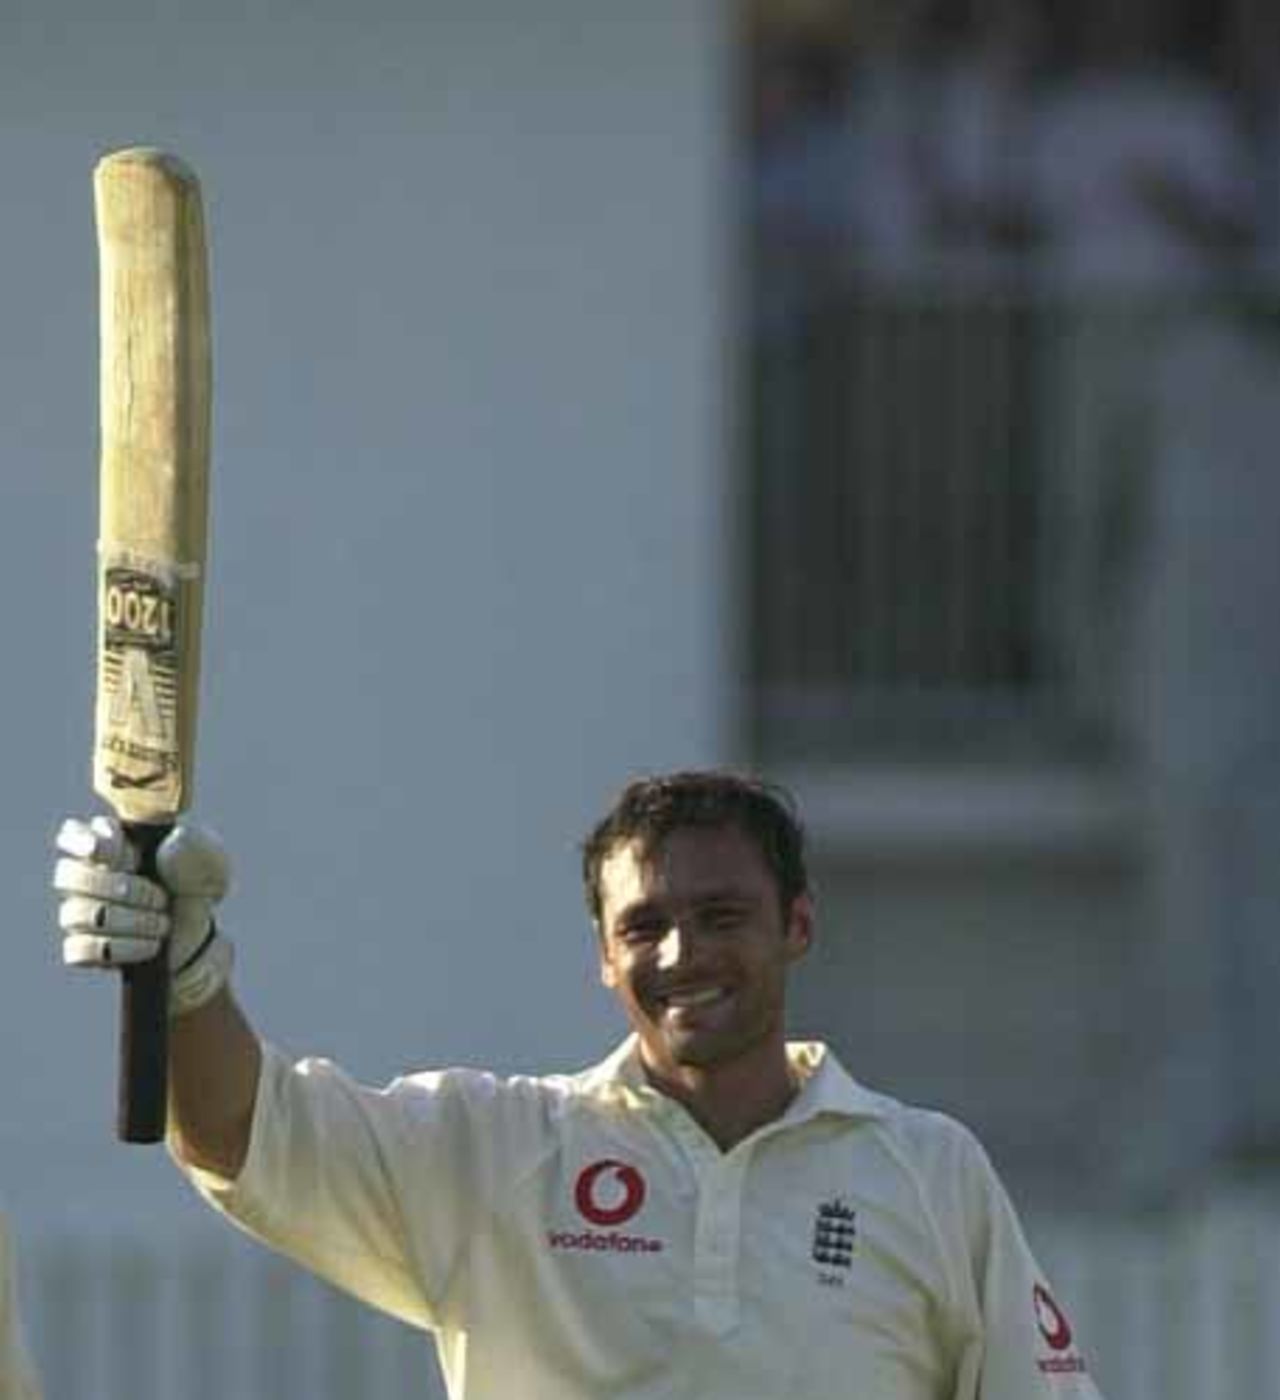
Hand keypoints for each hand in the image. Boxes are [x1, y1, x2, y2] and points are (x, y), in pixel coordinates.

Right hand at [54, 815, 233, 1014]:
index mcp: (112, 843)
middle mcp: (86, 876)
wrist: (200, 935)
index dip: (86, 843)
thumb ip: (191, 847)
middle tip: (160, 897)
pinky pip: (82, 949)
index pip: (74, 834)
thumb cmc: (194, 886)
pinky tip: (151, 944)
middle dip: (121, 888)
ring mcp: (80, 912)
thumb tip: (168, 848)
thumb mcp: (207, 860)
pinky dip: (123, 948)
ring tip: (164, 922)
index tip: (116, 854)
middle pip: (69, 876)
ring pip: (79, 914)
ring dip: (131, 920)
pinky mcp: (83, 948)